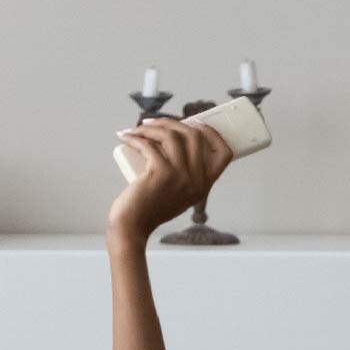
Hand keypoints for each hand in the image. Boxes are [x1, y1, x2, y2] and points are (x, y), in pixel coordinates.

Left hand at [108, 117, 233, 246]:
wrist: (131, 228)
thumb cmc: (149, 209)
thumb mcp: (176, 194)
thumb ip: (184, 176)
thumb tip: (177, 141)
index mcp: (204, 185)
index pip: (224, 153)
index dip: (213, 133)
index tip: (194, 122)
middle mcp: (196, 180)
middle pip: (194, 136)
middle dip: (172, 123)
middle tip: (151, 124)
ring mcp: (180, 176)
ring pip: (171, 136)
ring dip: (151, 127)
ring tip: (136, 130)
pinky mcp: (161, 173)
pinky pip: (150, 145)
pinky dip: (136, 138)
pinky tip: (126, 137)